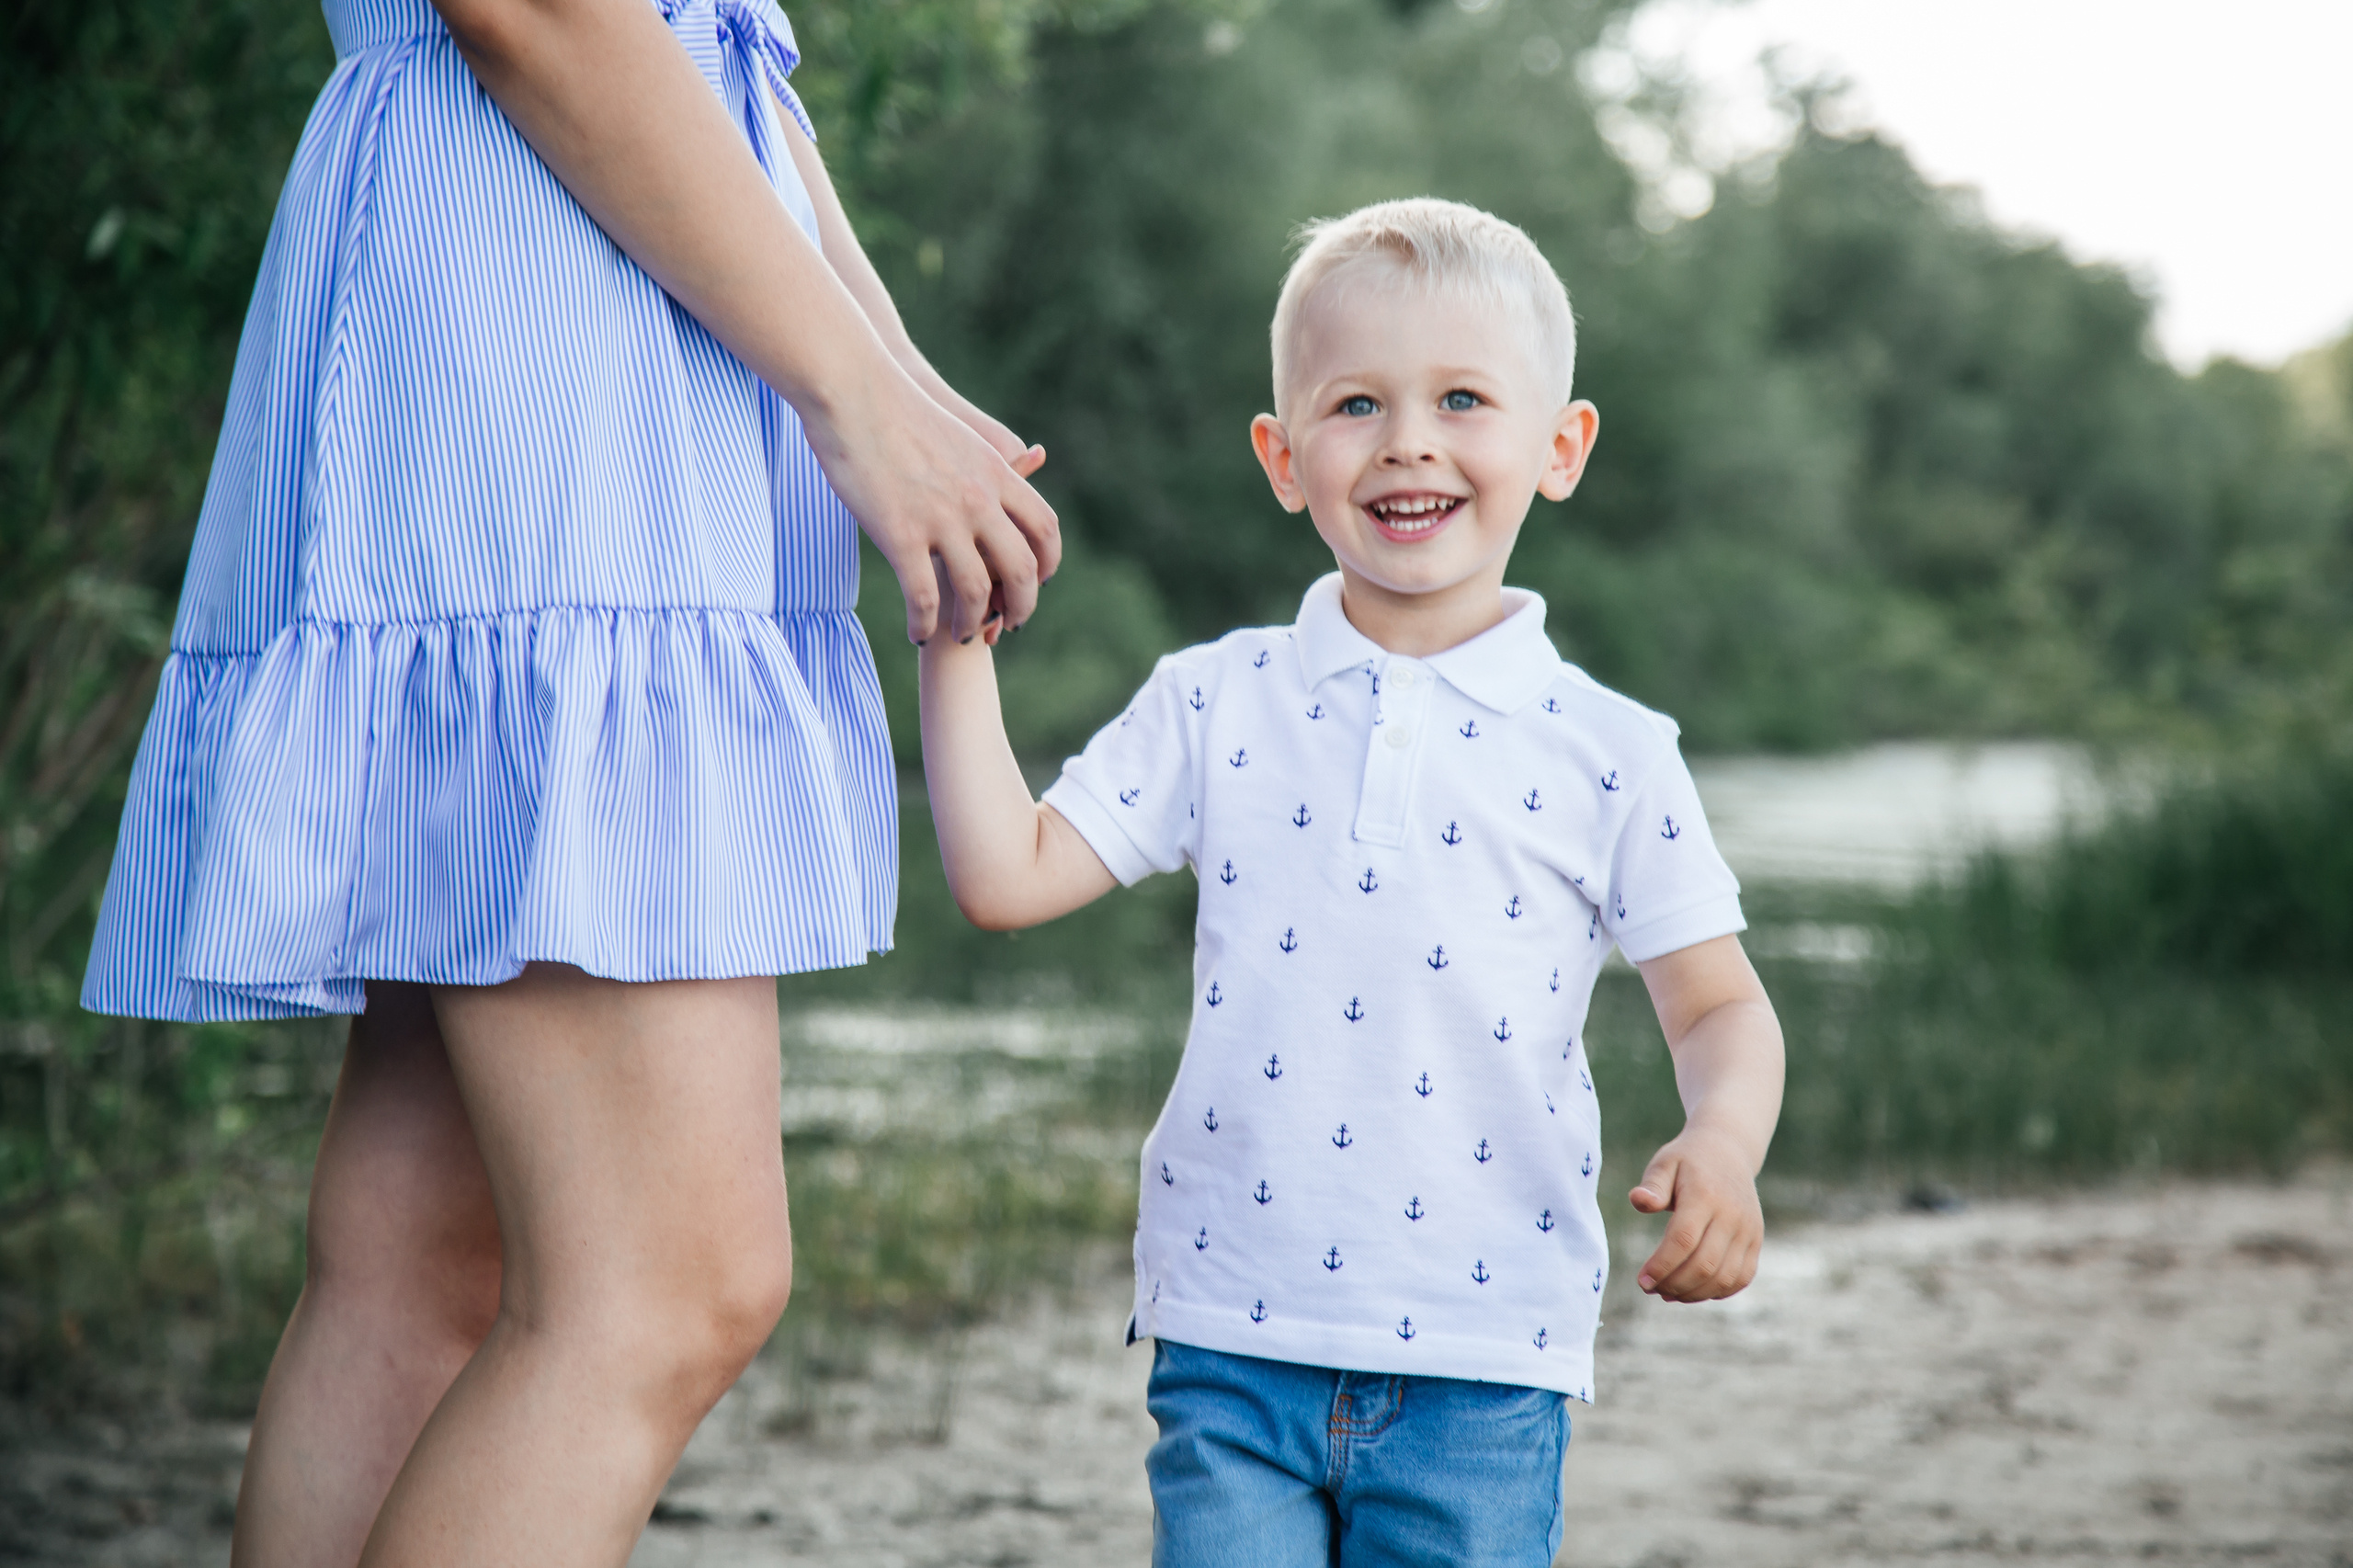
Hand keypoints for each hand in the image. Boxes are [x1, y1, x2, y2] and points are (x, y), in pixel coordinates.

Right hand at [809, 367, 1059, 646]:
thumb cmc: (897, 408)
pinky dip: (925, 623)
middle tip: (1007, 625)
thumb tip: (1028, 462)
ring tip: (960, 635)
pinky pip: (924, 596)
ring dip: (971, 623)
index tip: (1037, 583)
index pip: (1044, 529)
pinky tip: (917, 631)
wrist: (853, 391)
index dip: (1047, 564)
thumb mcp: (960, 433)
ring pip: (975, 592)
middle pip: (1021, 570)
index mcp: (995, 473)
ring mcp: (942, 519)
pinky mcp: (901, 534)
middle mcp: (978, 500)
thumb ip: (991, 462)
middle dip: (1020, 606)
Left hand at [1628, 1123, 1763, 1301]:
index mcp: (1705, 1195)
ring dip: (1693, 1293)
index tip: (1642, 1281)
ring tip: (1668, 1293)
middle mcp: (1732, 1215)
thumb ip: (1652, 1186)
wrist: (1728, 1151)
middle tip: (1650, 1288)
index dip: (1662, 1266)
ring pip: (1723, 1277)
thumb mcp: (1664, 1163)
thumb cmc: (1687, 1160)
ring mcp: (1749, 1230)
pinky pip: (1741, 1277)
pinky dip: (1717, 1291)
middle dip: (1673, 1284)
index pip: (1683, 1240)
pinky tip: (1693, 1290)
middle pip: (1704, 1264)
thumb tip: (1639, 1201)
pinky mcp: (1756, 1240)